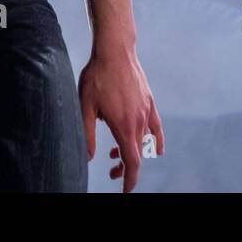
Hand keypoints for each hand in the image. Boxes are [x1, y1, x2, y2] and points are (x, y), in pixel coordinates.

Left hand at [79, 49, 163, 191]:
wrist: (115, 50)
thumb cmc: (97, 76)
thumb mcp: (85, 106)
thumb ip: (87, 134)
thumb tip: (89, 157)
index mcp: (123, 126)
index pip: (132, 162)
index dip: (129, 180)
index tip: (125, 190)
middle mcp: (139, 121)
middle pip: (138, 155)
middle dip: (126, 167)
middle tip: (111, 168)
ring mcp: (146, 111)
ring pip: (145, 142)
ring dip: (134, 152)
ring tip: (116, 151)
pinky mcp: (149, 101)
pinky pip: (157, 128)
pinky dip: (157, 141)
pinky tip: (157, 149)